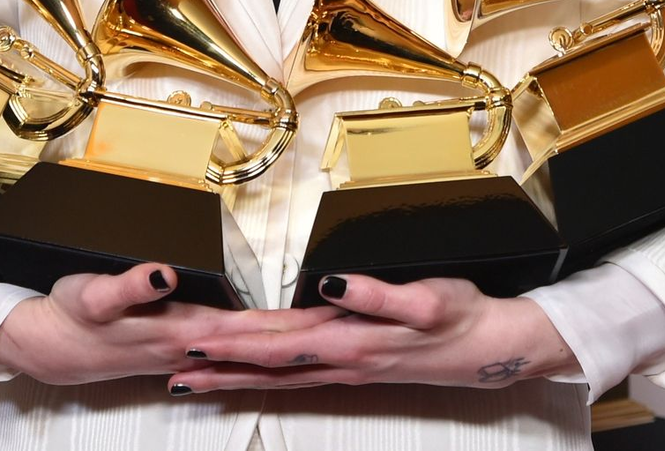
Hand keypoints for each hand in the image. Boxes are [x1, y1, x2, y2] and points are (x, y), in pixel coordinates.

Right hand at [0, 262, 343, 386]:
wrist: (47, 347)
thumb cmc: (71, 315)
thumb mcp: (93, 293)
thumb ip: (129, 284)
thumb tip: (164, 271)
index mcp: (181, 329)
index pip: (250, 328)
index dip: (291, 324)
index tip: (329, 318)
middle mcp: (192, 345)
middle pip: (262, 344)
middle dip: (308, 336)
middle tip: (353, 328)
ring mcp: (189, 352)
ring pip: (252, 351)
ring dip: (291, 346)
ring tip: (332, 337)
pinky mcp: (182, 349)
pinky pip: (233, 354)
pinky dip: (261, 353)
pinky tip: (278, 355)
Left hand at [167, 275, 578, 393]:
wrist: (491, 347)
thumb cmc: (458, 315)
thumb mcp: (424, 298)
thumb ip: (376, 294)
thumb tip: (330, 283)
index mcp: (348, 340)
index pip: (278, 342)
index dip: (235, 342)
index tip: (194, 341)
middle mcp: (340, 359)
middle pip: (268, 364)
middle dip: (219, 366)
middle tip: (173, 368)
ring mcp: (346, 368)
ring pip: (278, 375)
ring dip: (234, 378)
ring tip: (193, 381)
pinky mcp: (355, 368)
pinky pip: (299, 377)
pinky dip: (266, 378)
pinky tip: (249, 379)